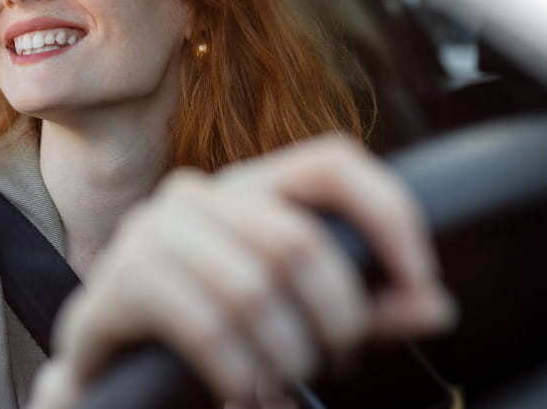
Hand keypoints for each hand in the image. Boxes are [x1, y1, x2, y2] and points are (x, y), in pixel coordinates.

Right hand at [28, 134, 453, 407]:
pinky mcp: (117, 284)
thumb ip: (363, 311)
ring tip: (283, 388)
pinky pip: (201, 324)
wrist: (112, 376)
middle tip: (333, 364)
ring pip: (251, 286)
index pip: (331, 162)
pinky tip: (243, 395)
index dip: (388, 213)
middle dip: (335, 318)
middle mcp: (198, 195)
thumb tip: (435, 306)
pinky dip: (236, 373)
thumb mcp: (299, 319)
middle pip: (297, 239)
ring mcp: (150, 233)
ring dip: (283, 356)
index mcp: (250, 191)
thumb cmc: (211, 338)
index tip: (420, 280)